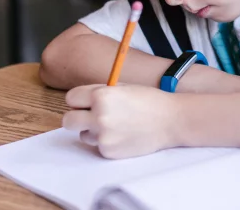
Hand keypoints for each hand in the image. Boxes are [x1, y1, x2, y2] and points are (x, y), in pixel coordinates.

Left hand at [62, 84, 181, 158]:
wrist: (172, 120)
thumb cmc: (149, 101)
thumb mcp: (123, 88)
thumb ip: (100, 93)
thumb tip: (79, 101)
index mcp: (101, 96)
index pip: (71, 98)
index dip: (79, 100)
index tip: (86, 103)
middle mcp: (99, 116)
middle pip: (68, 120)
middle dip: (76, 118)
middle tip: (89, 118)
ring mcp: (103, 136)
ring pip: (82, 135)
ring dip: (93, 131)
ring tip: (116, 126)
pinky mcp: (109, 151)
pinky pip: (98, 146)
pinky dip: (107, 142)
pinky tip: (124, 135)